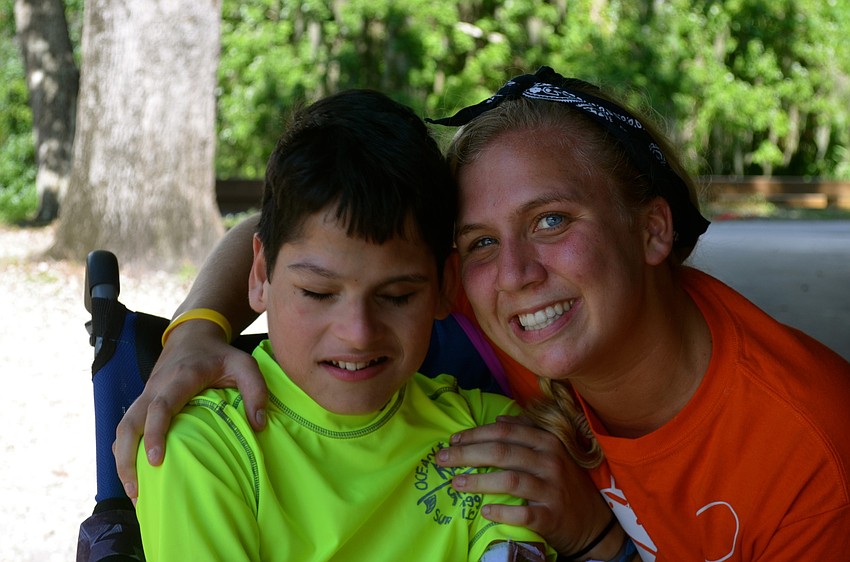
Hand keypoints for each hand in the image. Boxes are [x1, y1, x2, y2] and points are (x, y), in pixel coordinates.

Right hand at [112, 320, 267, 501]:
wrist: (192, 336)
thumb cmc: (220, 354)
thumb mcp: (244, 364)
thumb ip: (255, 390)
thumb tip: (258, 425)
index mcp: (181, 378)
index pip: (161, 406)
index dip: (155, 433)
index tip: (155, 461)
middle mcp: (156, 387)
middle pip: (129, 423)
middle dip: (127, 457)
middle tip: (137, 489)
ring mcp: (145, 395)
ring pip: (122, 428)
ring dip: (122, 460)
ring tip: (134, 493)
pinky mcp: (142, 403)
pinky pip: (127, 429)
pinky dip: (124, 452)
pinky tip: (134, 476)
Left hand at [435, 415, 614, 555]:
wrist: (592, 522)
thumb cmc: (563, 482)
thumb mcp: (551, 451)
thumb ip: (527, 431)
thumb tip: (500, 418)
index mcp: (547, 441)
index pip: (505, 431)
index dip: (476, 434)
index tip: (452, 440)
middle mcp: (550, 461)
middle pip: (502, 452)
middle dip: (467, 454)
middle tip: (442, 459)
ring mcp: (552, 489)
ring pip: (510, 480)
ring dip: (478, 482)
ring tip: (456, 483)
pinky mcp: (551, 516)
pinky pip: (523, 513)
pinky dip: (501, 512)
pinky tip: (485, 511)